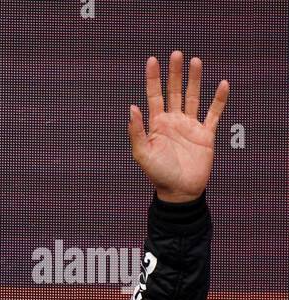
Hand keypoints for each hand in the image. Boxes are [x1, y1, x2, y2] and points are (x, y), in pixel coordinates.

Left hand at [128, 52, 228, 202]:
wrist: (179, 191)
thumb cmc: (158, 174)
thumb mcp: (142, 154)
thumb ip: (137, 131)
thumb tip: (132, 107)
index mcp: (156, 124)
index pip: (154, 96)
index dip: (153, 78)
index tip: (152, 60)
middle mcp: (173, 121)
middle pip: (174, 91)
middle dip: (174, 73)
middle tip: (176, 54)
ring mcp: (190, 126)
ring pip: (193, 97)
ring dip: (194, 80)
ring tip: (195, 61)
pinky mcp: (205, 134)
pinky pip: (214, 113)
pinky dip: (219, 99)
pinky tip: (222, 84)